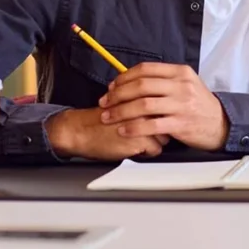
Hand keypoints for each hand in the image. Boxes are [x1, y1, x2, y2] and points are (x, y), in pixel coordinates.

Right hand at [44, 107, 166, 160]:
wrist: (81, 130)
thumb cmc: (101, 118)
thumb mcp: (123, 102)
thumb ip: (142, 101)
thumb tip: (160, 107)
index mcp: (142, 95)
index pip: (165, 106)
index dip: (160, 115)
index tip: (154, 119)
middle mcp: (146, 108)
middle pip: (167, 121)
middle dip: (160, 127)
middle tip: (147, 130)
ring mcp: (145, 124)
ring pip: (164, 137)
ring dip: (155, 140)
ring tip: (139, 139)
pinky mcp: (141, 140)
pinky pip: (156, 150)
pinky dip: (147, 152)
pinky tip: (135, 148)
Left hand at [99, 63, 229, 150]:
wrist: (220, 123)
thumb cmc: (198, 105)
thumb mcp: (186, 84)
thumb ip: (163, 80)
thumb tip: (132, 80)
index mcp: (180, 72)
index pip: (146, 69)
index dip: (124, 77)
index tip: (112, 86)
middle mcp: (182, 86)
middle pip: (141, 85)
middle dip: (118, 94)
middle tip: (105, 102)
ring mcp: (182, 104)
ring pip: (144, 104)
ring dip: (121, 111)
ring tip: (108, 117)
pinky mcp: (181, 123)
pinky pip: (152, 124)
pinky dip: (134, 127)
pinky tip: (124, 130)